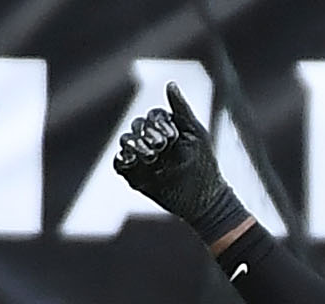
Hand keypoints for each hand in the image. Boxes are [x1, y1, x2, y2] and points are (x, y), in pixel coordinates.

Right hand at [113, 83, 245, 240]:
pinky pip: (119, 163)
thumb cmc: (205, 164)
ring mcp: (142, 158)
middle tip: (163, 147)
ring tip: (152, 157)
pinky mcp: (135, 175)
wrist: (205, 198)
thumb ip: (181, 110)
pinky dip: (122, 160)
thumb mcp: (196, 134)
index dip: (159, 124)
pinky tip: (133, 161)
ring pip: (126, 142)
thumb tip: (170, 84)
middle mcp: (151, 141)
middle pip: (136, 126)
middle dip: (148, 134)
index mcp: (166, 129)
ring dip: (136, 146)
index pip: (152, 117)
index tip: (174, 137)